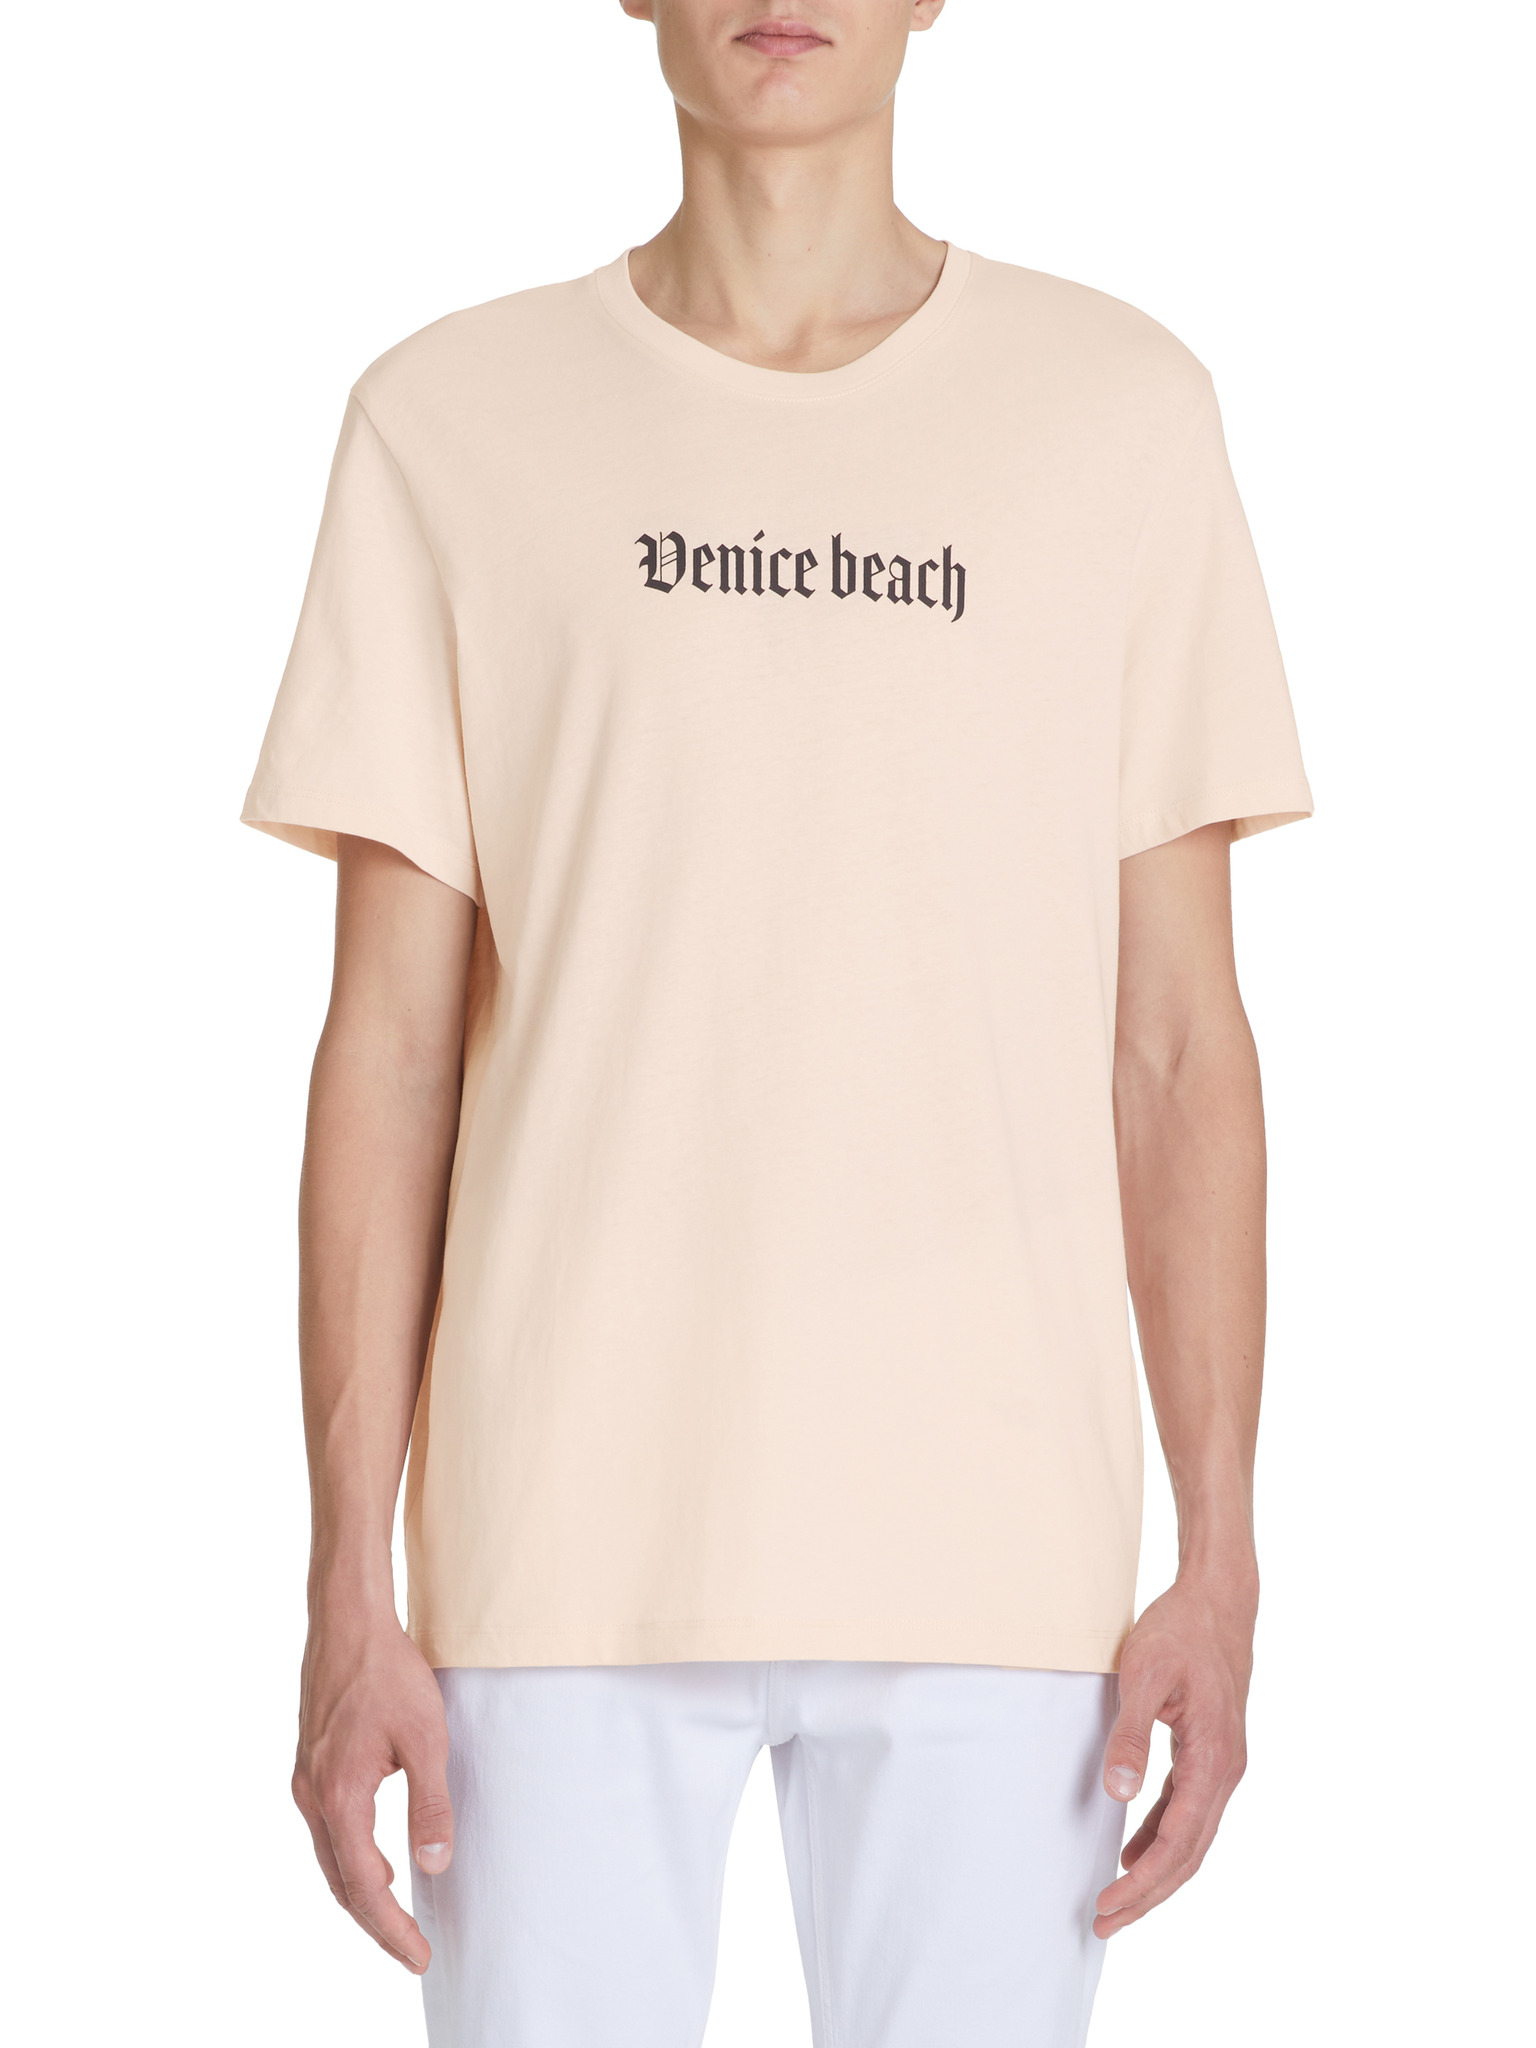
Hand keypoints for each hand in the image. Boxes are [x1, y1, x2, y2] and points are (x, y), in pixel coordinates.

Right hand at [291, 1597, 453, 1971]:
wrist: (347, 1621)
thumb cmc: (388, 1672)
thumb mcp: (426, 1737)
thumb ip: (430, 1805)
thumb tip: (434, 1866)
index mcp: (340, 1797)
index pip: (365, 1886)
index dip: (391, 1928)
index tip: (417, 1955)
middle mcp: (312, 1796)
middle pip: (340, 1882)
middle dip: (375, 1922)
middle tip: (410, 1950)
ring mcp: (304, 1780)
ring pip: (330, 1858)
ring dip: (360, 1892)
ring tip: (396, 1918)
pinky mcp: (308, 1765)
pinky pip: (326, 1831)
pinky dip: (349, 1858)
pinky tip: (376, 1860)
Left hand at [1094, 1569, 1255, 1935]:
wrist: (1218, 1600)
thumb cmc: (1181, 1631)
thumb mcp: (1145, 1675)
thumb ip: (1132, 1736)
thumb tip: (1118, 1795)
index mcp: (1214, 1759)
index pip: (1178, 1842)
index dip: (1142, 1882)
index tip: (1107, 1906)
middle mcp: (1226, 1771)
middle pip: (1189, 1854)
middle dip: (1148, 1894)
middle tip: (1103, 1923)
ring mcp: (1223, 1764)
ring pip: (1192, 1838)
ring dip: (1156, 1872)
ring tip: (1116, 1902)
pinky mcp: (1212, 1753)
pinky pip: (1189, 1811)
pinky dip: (1163, 1837)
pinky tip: (1134, 1849)